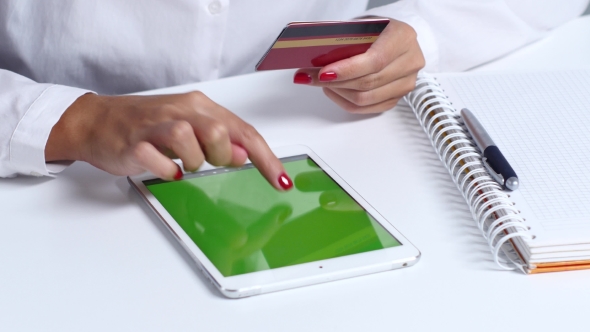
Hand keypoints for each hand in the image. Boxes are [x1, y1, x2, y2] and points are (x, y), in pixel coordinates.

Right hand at [45, 92, 292, 189]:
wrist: (96, 120)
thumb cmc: (147, 126)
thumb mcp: (189, 129)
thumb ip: (219, 140)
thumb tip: (243, 155)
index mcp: (199, 106)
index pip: (244, 132)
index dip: (266, 159)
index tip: (281, 181)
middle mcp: (181, 110)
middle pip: (220, 132)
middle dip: (220, 156)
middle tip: (206, 162)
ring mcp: (156, 125)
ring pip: (190, 140)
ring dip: (193, 162)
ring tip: (181, 164)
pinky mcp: (134, 143)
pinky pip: (159, 160)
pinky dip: (167, 171)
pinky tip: (166, 171)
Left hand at [293, 18, 424, 112]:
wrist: (394, 37)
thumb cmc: (377, 30)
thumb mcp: (362, 26)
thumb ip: (344, 41)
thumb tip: (315, 60)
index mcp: (403, 37)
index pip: (375, 60)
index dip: (347, 70)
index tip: (323, 73)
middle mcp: (410, 61)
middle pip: (368, 83)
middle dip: (334, 82)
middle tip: (310, 77)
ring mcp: (406, 83)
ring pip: (365, 98)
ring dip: (337, 92)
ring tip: (319, 82)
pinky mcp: (397, 98)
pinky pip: (367, 108)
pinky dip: (345, 101)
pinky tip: (333, 90)